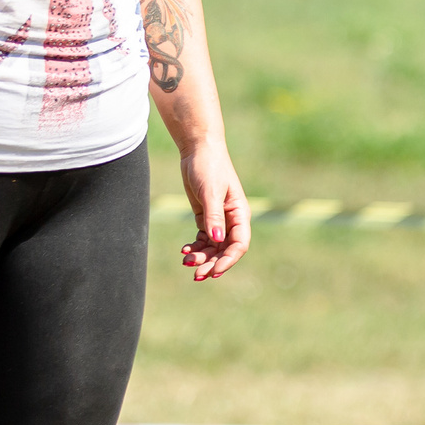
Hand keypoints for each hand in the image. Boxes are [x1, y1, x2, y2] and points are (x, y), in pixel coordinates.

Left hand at [177, 142, 250, 279]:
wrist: (198, 149)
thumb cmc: (209, 166)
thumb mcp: (211, 192)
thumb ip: (214, 216)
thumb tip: (217, 239)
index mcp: (240, 214)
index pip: (239, 244)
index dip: (228, 260)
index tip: (213, 271)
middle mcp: (231, 220)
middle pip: (225, 250)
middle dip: (212, 263)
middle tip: (196, 275)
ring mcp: (218, 219)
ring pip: (213, 246)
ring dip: (202, 257)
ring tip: (186, 262)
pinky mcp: (205, 216)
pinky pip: (203, 239)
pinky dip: (195, 247)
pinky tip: (184, 251)